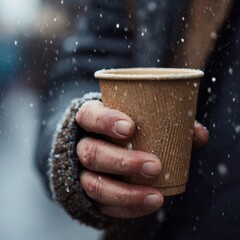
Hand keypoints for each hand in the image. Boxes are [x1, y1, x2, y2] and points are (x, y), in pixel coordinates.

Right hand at [75, 100, 208, 218]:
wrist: (103, 147)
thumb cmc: (125, 130)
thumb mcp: (139, 119)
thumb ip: (168, 123)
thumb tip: (199, 134)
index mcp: (92, 120)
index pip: (89, 115)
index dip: (105, 121)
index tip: (130, 128)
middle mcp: (83, 144)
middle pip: (92, 153)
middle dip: (122, 161)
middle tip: (154, 166)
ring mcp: (82, 171)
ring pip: (94, 184)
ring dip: (125, 192)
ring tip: (155, 196)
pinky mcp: (88, 193)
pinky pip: (103, 205)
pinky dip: (126, 207)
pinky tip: (148, 203)